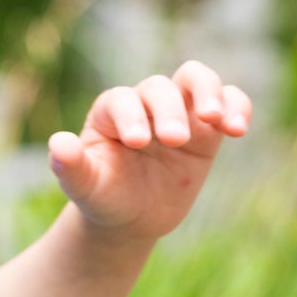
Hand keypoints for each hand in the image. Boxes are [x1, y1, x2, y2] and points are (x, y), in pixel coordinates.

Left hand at [48, 62, 251, 241]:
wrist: (131, 217)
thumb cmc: (104, 197)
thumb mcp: (85, 188)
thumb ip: (71, 167)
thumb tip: (58, 144)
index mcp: (109, 111)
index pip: (122, 100)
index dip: (131, 115)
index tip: (138, 142)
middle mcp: (144, 103)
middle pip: (161, 87)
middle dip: (169, 110)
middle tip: (173, 141)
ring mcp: (179, 111)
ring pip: (197, 79)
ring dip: (210, 93)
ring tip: (217, 121)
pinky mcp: (208, 129)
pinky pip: (229, 102)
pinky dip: (238, 107)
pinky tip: (238, 129)